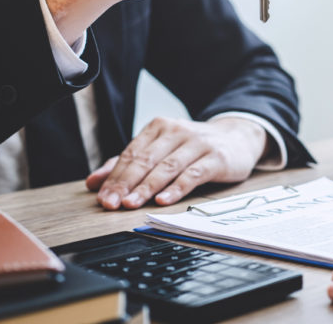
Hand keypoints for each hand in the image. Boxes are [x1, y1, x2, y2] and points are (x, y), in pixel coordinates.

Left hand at [85, 117, 267, 208]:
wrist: (238, 138)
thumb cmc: (194, 147)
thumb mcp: (162, 150)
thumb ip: (128, 165)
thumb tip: (94, 182)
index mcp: (159, 127)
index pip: (132, 153)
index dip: (115, 176)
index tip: (102, 197)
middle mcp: (177, 131)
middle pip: (146, 160)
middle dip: (126, 184)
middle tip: (111, 204)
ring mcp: (198, 144)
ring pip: (167, 168)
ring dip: (147, 188)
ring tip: (131, 204)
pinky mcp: (216, 158)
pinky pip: (193, 175)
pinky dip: (176, 188)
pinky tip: (163, 200)